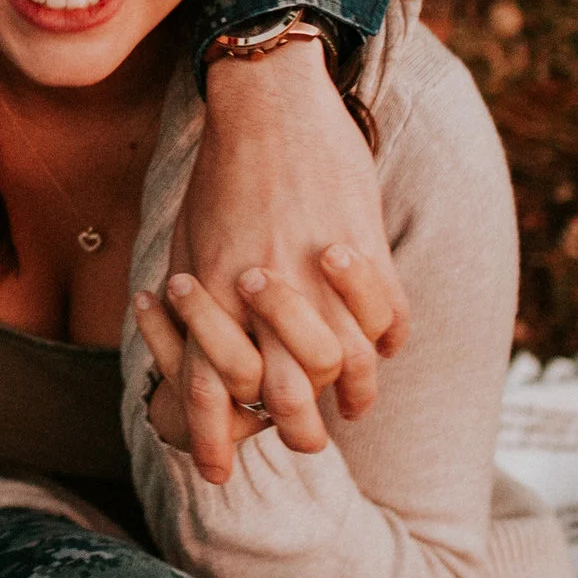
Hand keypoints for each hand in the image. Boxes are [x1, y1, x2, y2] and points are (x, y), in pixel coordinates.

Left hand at [175, 38, 408, 475]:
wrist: (266, 104)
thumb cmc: (218, 175)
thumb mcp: (189, 243)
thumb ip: (198, 306)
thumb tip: (191, 360)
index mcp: (209, 292)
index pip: (211, 387)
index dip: (215, 437)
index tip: (218, 473)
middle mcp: (260, 293)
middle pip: (284, 393)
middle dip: (292, 430)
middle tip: (305, 444)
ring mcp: (314, 274)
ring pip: (344, 365)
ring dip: (351, 392)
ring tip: (351, 405)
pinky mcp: (360, 249)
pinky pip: (386, 319)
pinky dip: (389, 343)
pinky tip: (384, 353)